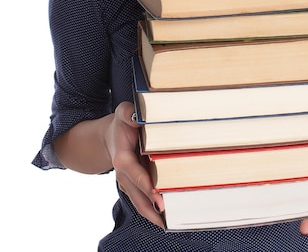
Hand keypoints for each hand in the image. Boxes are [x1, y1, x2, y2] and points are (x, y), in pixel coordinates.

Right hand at [105, 102, 164, 226]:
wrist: (110, 136)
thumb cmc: (122, 123)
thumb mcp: (123, 113)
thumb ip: (128, 113)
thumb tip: (138, 117)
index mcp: (122, 158)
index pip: (136, 174)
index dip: (147, 186)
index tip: (159, 196)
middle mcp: (124, 174)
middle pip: (138, 194)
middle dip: (152, 206)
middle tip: (169, 213)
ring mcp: (127, 182)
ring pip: (139, 202)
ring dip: (153, 213)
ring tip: (169, 222)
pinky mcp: (133, 186)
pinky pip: (141, 201)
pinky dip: (151, 210)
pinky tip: (165, 217)